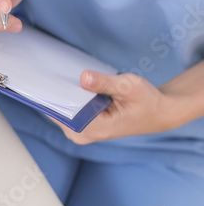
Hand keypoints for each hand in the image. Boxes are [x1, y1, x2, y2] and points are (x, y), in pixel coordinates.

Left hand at [54, 71, 177, 143]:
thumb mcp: (129, 87)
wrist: (158, 113)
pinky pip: (66, 110)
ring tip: (59, 75)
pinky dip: (67, 97)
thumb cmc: (147, 100)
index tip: (45, 76)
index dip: (53, 93)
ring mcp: (80, 132)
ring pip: (60, 110)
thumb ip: (105, 83)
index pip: (62, 110)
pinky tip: (69, 83)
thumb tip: (83, 77)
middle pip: (57, 111)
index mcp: (94, 128)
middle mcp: (83, 134)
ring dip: (61, 93)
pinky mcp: (81, 126)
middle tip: (49, 71)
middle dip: (55, 91)